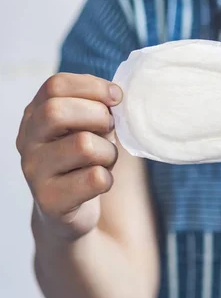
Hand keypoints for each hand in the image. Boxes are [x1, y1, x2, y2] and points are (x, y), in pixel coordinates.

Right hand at [16, 73, 122, 240]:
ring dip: (109, 152)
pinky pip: (95, 179)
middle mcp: (27, 140)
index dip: (92, 87)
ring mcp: (35, 171)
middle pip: (57, 112)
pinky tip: (100, 183)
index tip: (116, 97)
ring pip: (84, 146)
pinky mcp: (50, 200)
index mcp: (35, 115)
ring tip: (106, 160)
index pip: (55, 85)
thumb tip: (117, 95)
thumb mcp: (88, 128)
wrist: (69, 212)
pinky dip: (108, 179)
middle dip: (99, 117)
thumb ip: (97, 109)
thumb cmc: (84, 161)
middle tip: (110, 130)